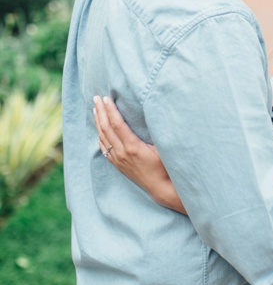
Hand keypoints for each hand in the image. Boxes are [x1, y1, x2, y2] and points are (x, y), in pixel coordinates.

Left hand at [94, 96, 182, 212]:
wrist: (161, 187)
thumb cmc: (166, 166)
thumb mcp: (163, 148)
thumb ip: (155, 134)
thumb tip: (153, 116)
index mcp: (133, 147)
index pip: (117, 124)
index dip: (110, 110)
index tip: (106, 98)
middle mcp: (121, 153)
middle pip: (106, 128)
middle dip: (100, 111)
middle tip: (96, 97)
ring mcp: (117, 159)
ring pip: (102, 137)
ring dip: (97, 121)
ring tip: (95, 108)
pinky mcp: (117, 164)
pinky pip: (103, 147)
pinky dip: (99, 135)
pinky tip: (99, 128)